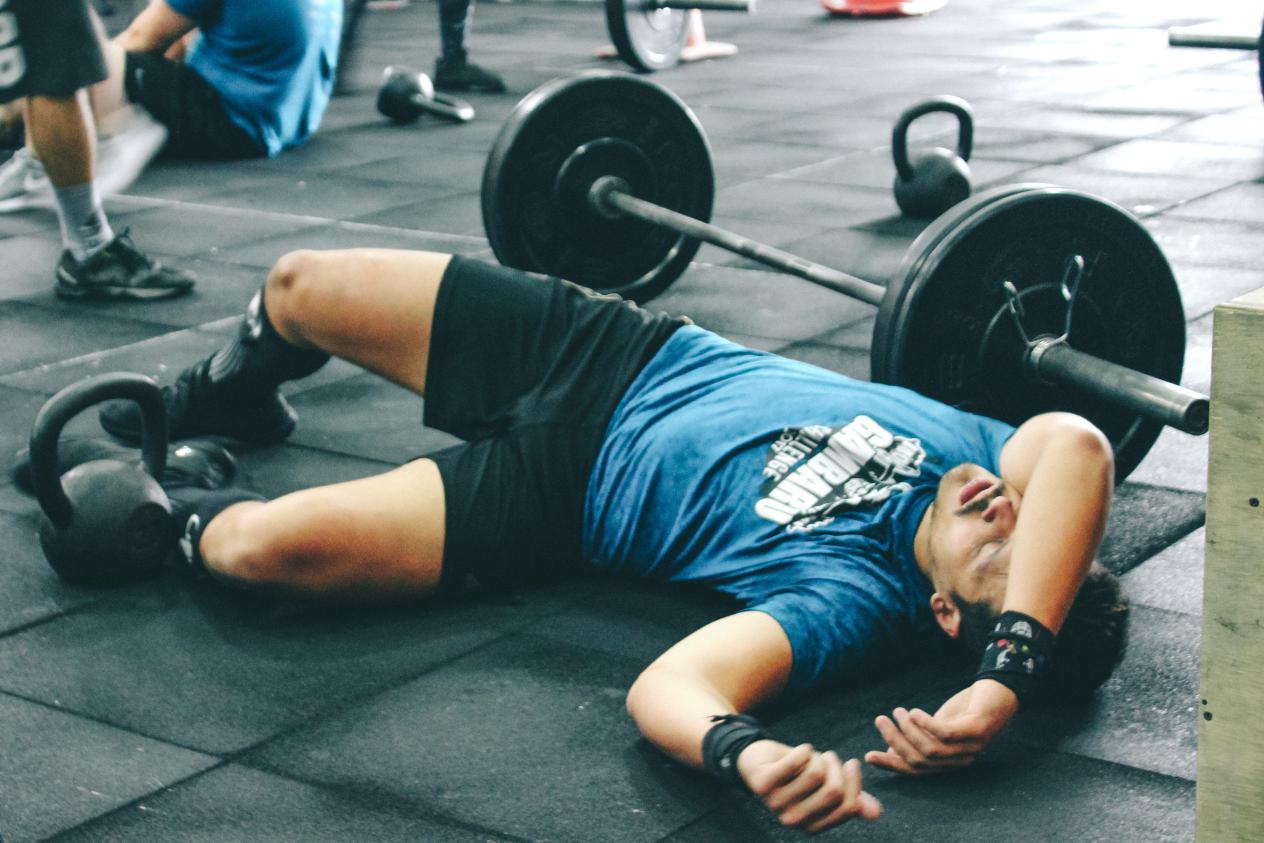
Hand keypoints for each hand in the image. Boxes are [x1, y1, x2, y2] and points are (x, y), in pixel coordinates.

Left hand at [737, 739, 881, 833]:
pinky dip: (803, 751)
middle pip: (834, 791)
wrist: (759, 760)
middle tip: (830, 757)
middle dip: (837, 767)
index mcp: (812, 826)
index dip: (854, 783)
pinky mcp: (763, 784)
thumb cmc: (797, 774)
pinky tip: (803, 749)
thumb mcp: (826, 786)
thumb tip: (876, 813)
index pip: (848, 806)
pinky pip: (794, 764)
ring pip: (816, 774)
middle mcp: (793, 820)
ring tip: (812, 756)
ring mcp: (776, 804)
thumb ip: (851, 798)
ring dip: (819, 758)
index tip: (852, 765)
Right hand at [864, 678, 1018, 774]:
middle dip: (895, 741)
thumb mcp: (940, 725)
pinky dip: (925, 724)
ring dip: (908, 730)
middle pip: (920, 760)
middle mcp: (960, 760)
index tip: (868, 756)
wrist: (1000, 690)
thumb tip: (893, 750)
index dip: (891, 764)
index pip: (916, 771)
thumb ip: (921, 738)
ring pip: (930, 749)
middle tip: (880, 720)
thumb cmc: (968, 709)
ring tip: (897, 711)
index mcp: (950, 762)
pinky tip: (914, 711)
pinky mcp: (977, 730)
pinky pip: (946, 734)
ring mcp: (971, 746)